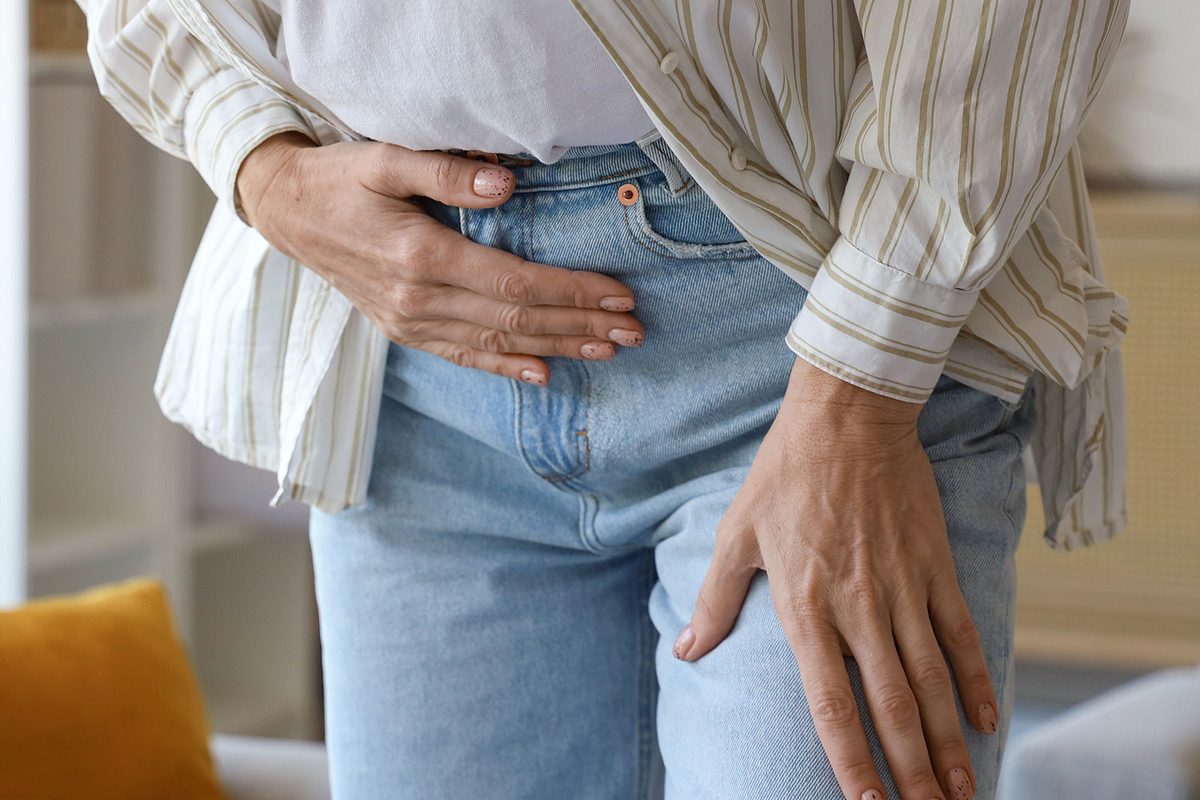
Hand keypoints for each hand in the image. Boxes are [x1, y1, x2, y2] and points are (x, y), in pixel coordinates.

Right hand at [235, 132, 644, 384]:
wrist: (286, 213)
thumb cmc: (339, 179)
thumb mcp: (384, 159)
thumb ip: (446, 172)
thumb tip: (507, 184)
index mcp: (421, 257)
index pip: (516, 283)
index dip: (572, 291)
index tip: (619, 294)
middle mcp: (418, 299)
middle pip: (516, 320)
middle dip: (580, 325)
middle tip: (633, 331)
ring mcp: (409, 321)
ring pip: (497, 343)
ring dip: (556, 348)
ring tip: (607, 350)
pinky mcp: (403, 330)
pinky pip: (463, 356)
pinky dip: (505, 367)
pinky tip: (542, 375)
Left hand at [675, 358, 998, 799]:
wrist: (847, 416)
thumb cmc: (784, 474)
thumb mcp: (736, 533)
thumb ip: (715, 600)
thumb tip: (686, 653)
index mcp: (804, 606)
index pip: (829, 702)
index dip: (848, 758)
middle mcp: (858, 608)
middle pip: (891, 707)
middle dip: (910, 773)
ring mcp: (903, 589)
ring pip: (931, 683)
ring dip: (946, 744)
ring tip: (959, 792)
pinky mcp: (935, 566)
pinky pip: (961, 634)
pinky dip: (976, 680)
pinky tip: (986, 720)